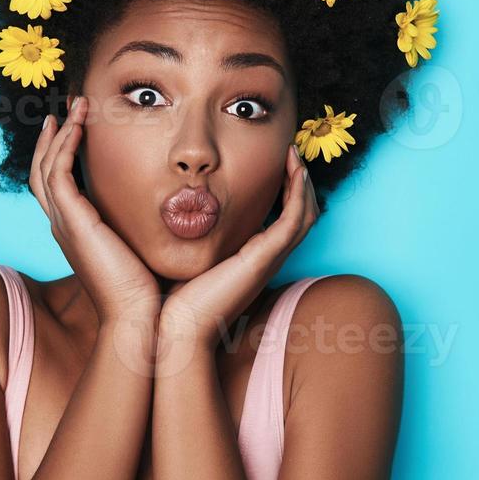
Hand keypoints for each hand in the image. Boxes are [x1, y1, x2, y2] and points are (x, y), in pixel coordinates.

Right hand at [30, 95, 160, 324]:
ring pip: (46, 167)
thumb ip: (146, 226)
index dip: (62, 155)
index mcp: (78, 233)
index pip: (58, 186)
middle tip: (67, 109)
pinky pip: (57, 173)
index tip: (76, 128)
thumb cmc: (149, 292)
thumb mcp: (143, 248)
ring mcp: (64, 224)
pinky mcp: (72, 221)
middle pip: (43, 172)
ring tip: (75, 107)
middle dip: (53, 139)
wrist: (139, 318)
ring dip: (60, 134)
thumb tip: (172, 209)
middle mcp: (64, 226)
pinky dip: (65, 146)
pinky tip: (79, 126)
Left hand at [158, 144, 319, 348]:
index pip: (281, 219)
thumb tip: (176, 210)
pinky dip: (298, 193)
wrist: (174, 328)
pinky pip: (294, 220)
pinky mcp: (264, 259)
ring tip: (293, 153)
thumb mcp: (188, 257)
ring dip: (303, 182)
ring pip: (304, 215)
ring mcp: (268, 260)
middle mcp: (265, 259)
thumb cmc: (174, 296)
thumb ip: (192, 235)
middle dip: (299, 181)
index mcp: (251, 259)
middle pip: (300, 214)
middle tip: (290, 150)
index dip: (285, 189)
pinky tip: (293, 170)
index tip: (275, 160)